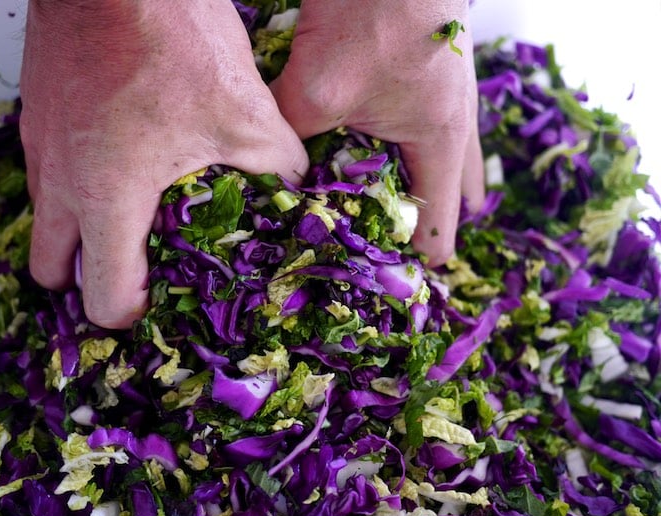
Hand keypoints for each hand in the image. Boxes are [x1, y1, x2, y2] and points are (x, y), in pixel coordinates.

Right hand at [20, 0, 307, 327]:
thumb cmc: (169, 38)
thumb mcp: (245, 112)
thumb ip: (275, 166)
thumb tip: (294, 188)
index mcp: (106, 199)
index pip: (102, 297)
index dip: (133, 312)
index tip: (159, 299)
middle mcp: (59, 181)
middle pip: (50, 269)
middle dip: (86, 278)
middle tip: (130, 268)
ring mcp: (40, 145)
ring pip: (44, 217)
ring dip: (79, 230)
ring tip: (128, 216)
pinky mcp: (38, 111)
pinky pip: (47, 169)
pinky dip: (76, 182)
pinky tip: (120, 158)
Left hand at [271, 0, 483, 265]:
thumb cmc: (370, 15)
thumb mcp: (315, 90)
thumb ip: (289, 141)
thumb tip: (265, 175)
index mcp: (439, 142)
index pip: (440, 227)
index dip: (415, 260)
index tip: (388, 283)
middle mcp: (455, 123)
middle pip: (452, 195)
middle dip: (421, 222)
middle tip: (388, 245)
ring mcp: (450, 94)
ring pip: (446, 158)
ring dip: (420, 182)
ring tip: (385, 205)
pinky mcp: (434, 69)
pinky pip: (431, 124)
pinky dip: (410, 144)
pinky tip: (380, 142)